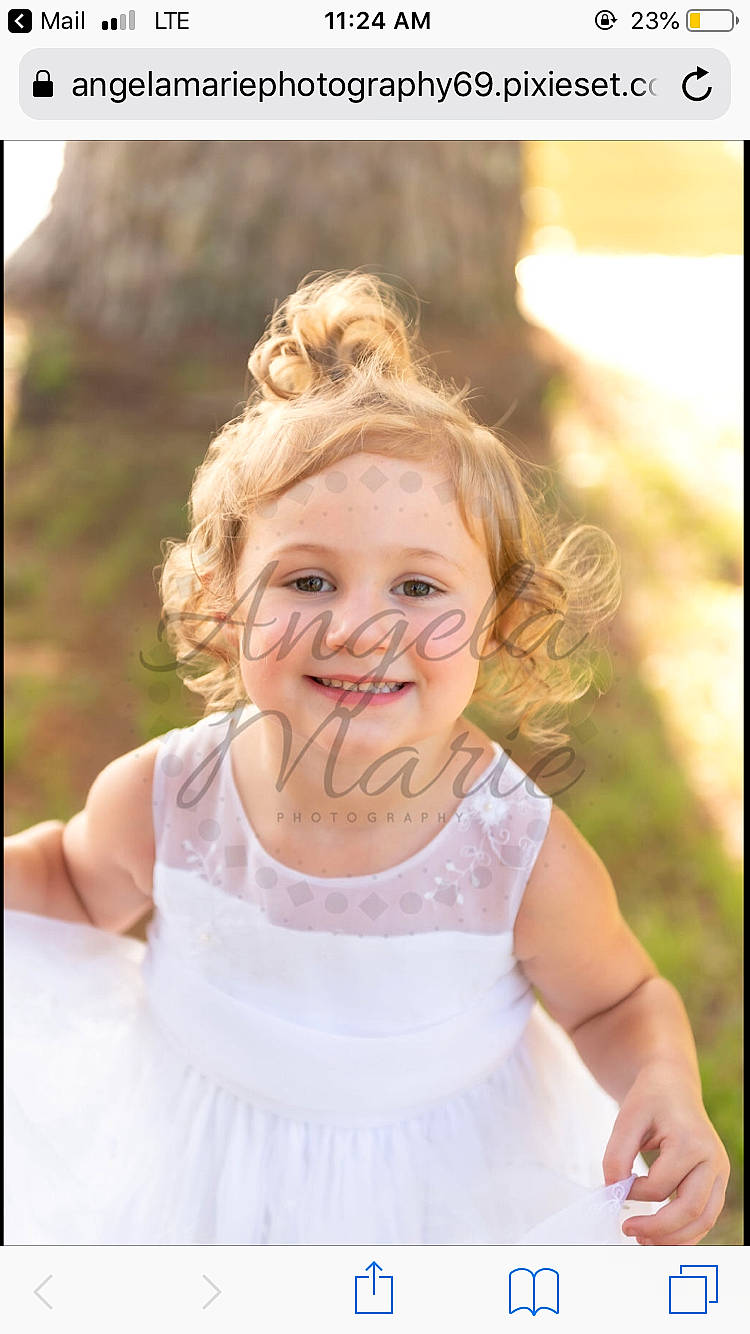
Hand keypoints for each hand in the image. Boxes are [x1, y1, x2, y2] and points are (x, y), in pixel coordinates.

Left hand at [602, 1062, 729, 1244]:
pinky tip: (661, 1236)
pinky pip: (707, 1215)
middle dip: (658, 1229)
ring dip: (675, 1238)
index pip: (660, 1186)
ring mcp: (719, 1172)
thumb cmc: (650, 1099)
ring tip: (644, 1241)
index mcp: (690, 1142)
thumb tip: (613, 1191)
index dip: (634, 1194)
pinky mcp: (717, 1181)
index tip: (616, 1187)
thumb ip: (617, 1154)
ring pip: (704, 1219)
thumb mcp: (627, 1117)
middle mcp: (712, 1160)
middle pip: (691, 1210)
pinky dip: (686, 1231)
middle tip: (627, 1230)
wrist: (673, 1085)